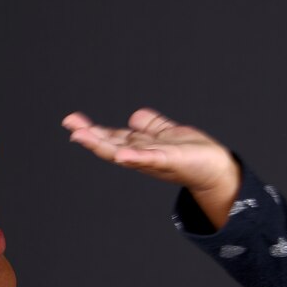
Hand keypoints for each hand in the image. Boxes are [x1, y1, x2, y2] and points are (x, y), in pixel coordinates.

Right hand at [62, 108, 242, 223]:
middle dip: (91, 137)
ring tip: (84, 137)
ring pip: (124, 152)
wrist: (216, 169)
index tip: (71, 121)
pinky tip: (122, 155)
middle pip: (112, 146)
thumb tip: (134, 117)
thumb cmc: (193, 154)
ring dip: (104, 146)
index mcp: (140, 147)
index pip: (111, 137)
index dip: (92, 130)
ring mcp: (155, 160)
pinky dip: (135, 157)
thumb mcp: (166, 134)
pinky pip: (150, 158)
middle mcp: (143, 155)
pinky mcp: (171, 160)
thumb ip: (150, 124)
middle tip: (70, 129)